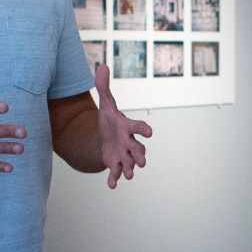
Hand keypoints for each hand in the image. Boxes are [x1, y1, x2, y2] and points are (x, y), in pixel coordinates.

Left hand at [93, 63, 152, 187]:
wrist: (106, 137)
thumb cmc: (110, 119)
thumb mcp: (105, 103)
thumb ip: (104, 86)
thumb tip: (101, 65)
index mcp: (128, 127)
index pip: (138, 127)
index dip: (143, 129)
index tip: (150, 132)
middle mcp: (129, 142)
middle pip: (138, 148)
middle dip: (140, 155)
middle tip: (143, 162)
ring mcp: (124, 154)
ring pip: (130, 163)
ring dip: (130, 169)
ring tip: (129, 176)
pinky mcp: (116, 164)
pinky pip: (117, 172)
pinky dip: (115, 179)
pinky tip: (112, 185)